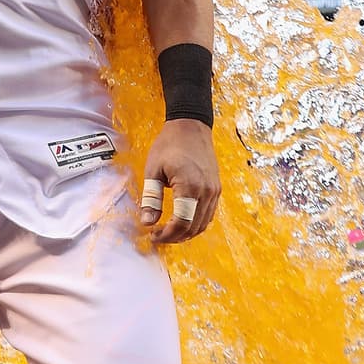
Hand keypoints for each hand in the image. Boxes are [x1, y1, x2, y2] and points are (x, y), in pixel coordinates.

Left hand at [139, 120, 219, 244]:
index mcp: (190, 187)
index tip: (153, 235)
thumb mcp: (153, 170)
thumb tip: (147, 222)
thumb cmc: (169, 144)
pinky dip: (195, 223)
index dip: (167, 235)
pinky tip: (181, 221)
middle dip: (175, 237)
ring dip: (186, 233)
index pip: (181, 223)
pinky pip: (208, 214)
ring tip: (168, 231)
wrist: (191, 126)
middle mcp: (207, 192)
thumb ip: (151, 198)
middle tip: (158, 236)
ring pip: (203, 224)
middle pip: (193, 228)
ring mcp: (214, 191)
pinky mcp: (216, 189)